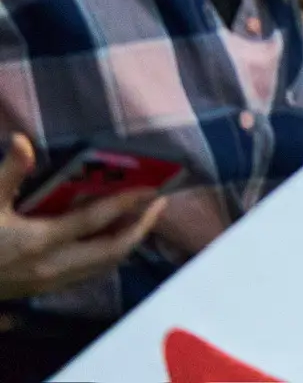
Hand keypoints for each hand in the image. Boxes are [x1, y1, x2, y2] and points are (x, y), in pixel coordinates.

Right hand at [0, 134, 167, 301]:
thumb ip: (7, 173)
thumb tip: (21, 140)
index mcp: (41, 242)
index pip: (96, 220)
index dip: (128, 203)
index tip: (153, 188)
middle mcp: (53, 267)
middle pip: (112, 250)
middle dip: (141, 226)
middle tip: (160, 202)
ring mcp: (49, 283)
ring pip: (103, 265)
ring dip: (127, 241)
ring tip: (144, 217)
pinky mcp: (43, 290)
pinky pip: (89, 273)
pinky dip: (108, 254)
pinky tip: (110, 238)